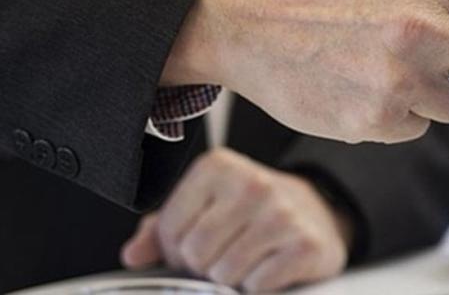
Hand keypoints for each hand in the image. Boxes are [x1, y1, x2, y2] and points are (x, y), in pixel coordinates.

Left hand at [121, 148, 350, 292]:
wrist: (316, 211)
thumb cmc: (250, 210)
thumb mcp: (205, 205)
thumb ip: (162, 228)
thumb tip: (132, 256)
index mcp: (217, 166)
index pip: (169, 230)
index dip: (176, 249)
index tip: (196, 243)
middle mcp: (251, 183)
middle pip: (196, 254)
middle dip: (204, 266)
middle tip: (223, 254)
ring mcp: (281, 213)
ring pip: (224, 273)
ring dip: (231, 278)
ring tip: (247, 258)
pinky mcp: (305, 244)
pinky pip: (257, 286)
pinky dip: (259, 286)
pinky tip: (270, 265)